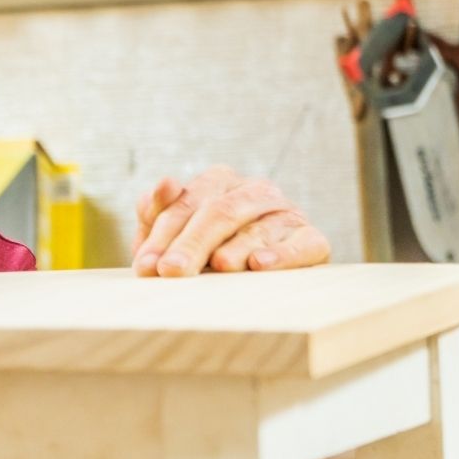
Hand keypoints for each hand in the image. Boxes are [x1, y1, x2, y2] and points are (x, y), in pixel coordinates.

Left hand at [131, 166, 329, 277]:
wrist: (259, 278)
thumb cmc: (202, 251)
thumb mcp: (172, 233)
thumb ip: (158, 210)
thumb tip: (165, 183)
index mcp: (218, 181)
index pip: (187, 203)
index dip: (163, 235)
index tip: (147, 266)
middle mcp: (253, 190)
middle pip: (220, 213)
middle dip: (192, 244)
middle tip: (172, 272)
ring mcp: (285, 213)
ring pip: (257, 229)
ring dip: (235, 249)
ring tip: (218, 266)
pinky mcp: (312, 239)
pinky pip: (302, 244)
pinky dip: (281, 255)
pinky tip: (259, 265)